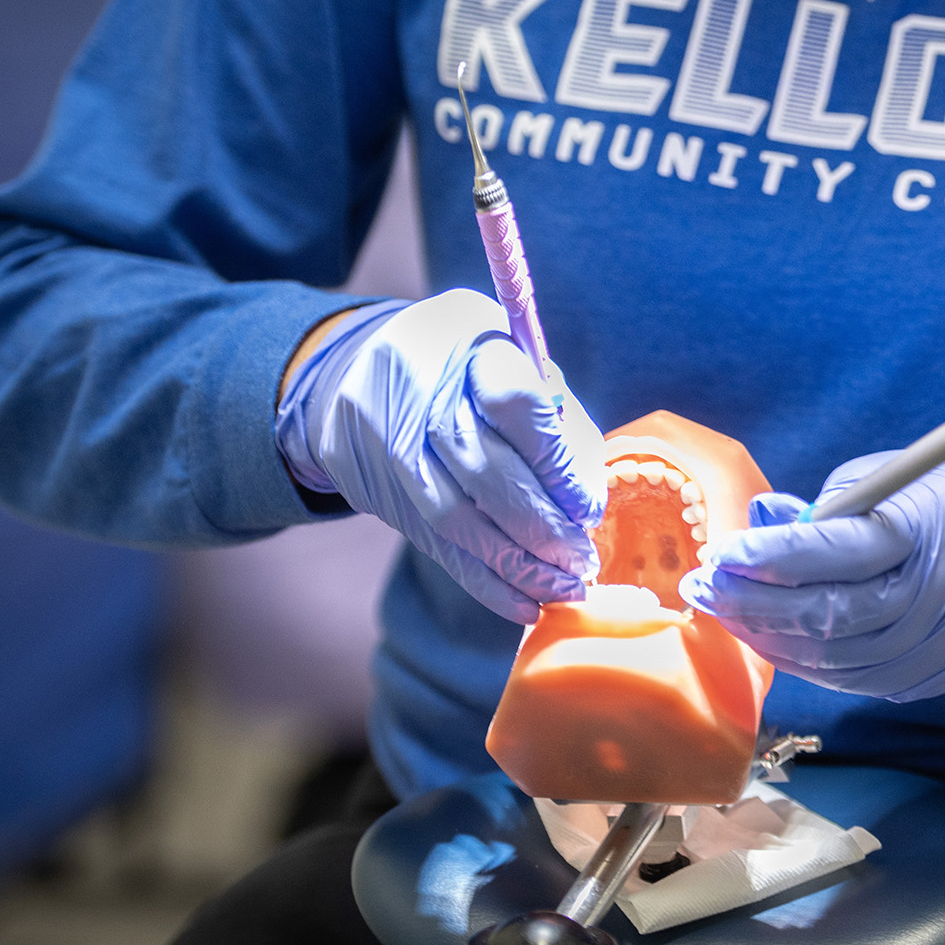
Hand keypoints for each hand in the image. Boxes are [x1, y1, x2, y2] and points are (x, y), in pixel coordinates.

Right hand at [276, 288, 606, 622]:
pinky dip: (485, 583)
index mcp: (464, 338)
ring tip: (565, 588)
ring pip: (459, 521)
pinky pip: (436, 547)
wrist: (356, 372)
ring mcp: (388, 441)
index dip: (559, 466)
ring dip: (519, 567)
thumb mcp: (515, 361)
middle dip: (544, 530)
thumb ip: (559, 421)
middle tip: (584, 563)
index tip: (588, 509)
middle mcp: (417, 387)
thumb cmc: (467, 369)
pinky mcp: (378, 490)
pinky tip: (526, 606)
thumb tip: (587, 506)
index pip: (518, 405)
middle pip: (486, 473)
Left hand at [677, 455, 944, 700]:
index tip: (722, 550)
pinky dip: (797, 657)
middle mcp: (934, 596)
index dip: (774, 555)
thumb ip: (821, 507)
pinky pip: (846, 678)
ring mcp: (933, 646)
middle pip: (831, 614)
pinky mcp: (923, 679)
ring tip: (722, 607)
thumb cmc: (932, 508)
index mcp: (925, 532)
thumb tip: (758, 523)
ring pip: (833, 657)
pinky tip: (764, 633)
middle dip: (754, 602)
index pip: (841, 552)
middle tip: (702, 584)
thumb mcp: (883, 480)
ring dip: (765, 635)